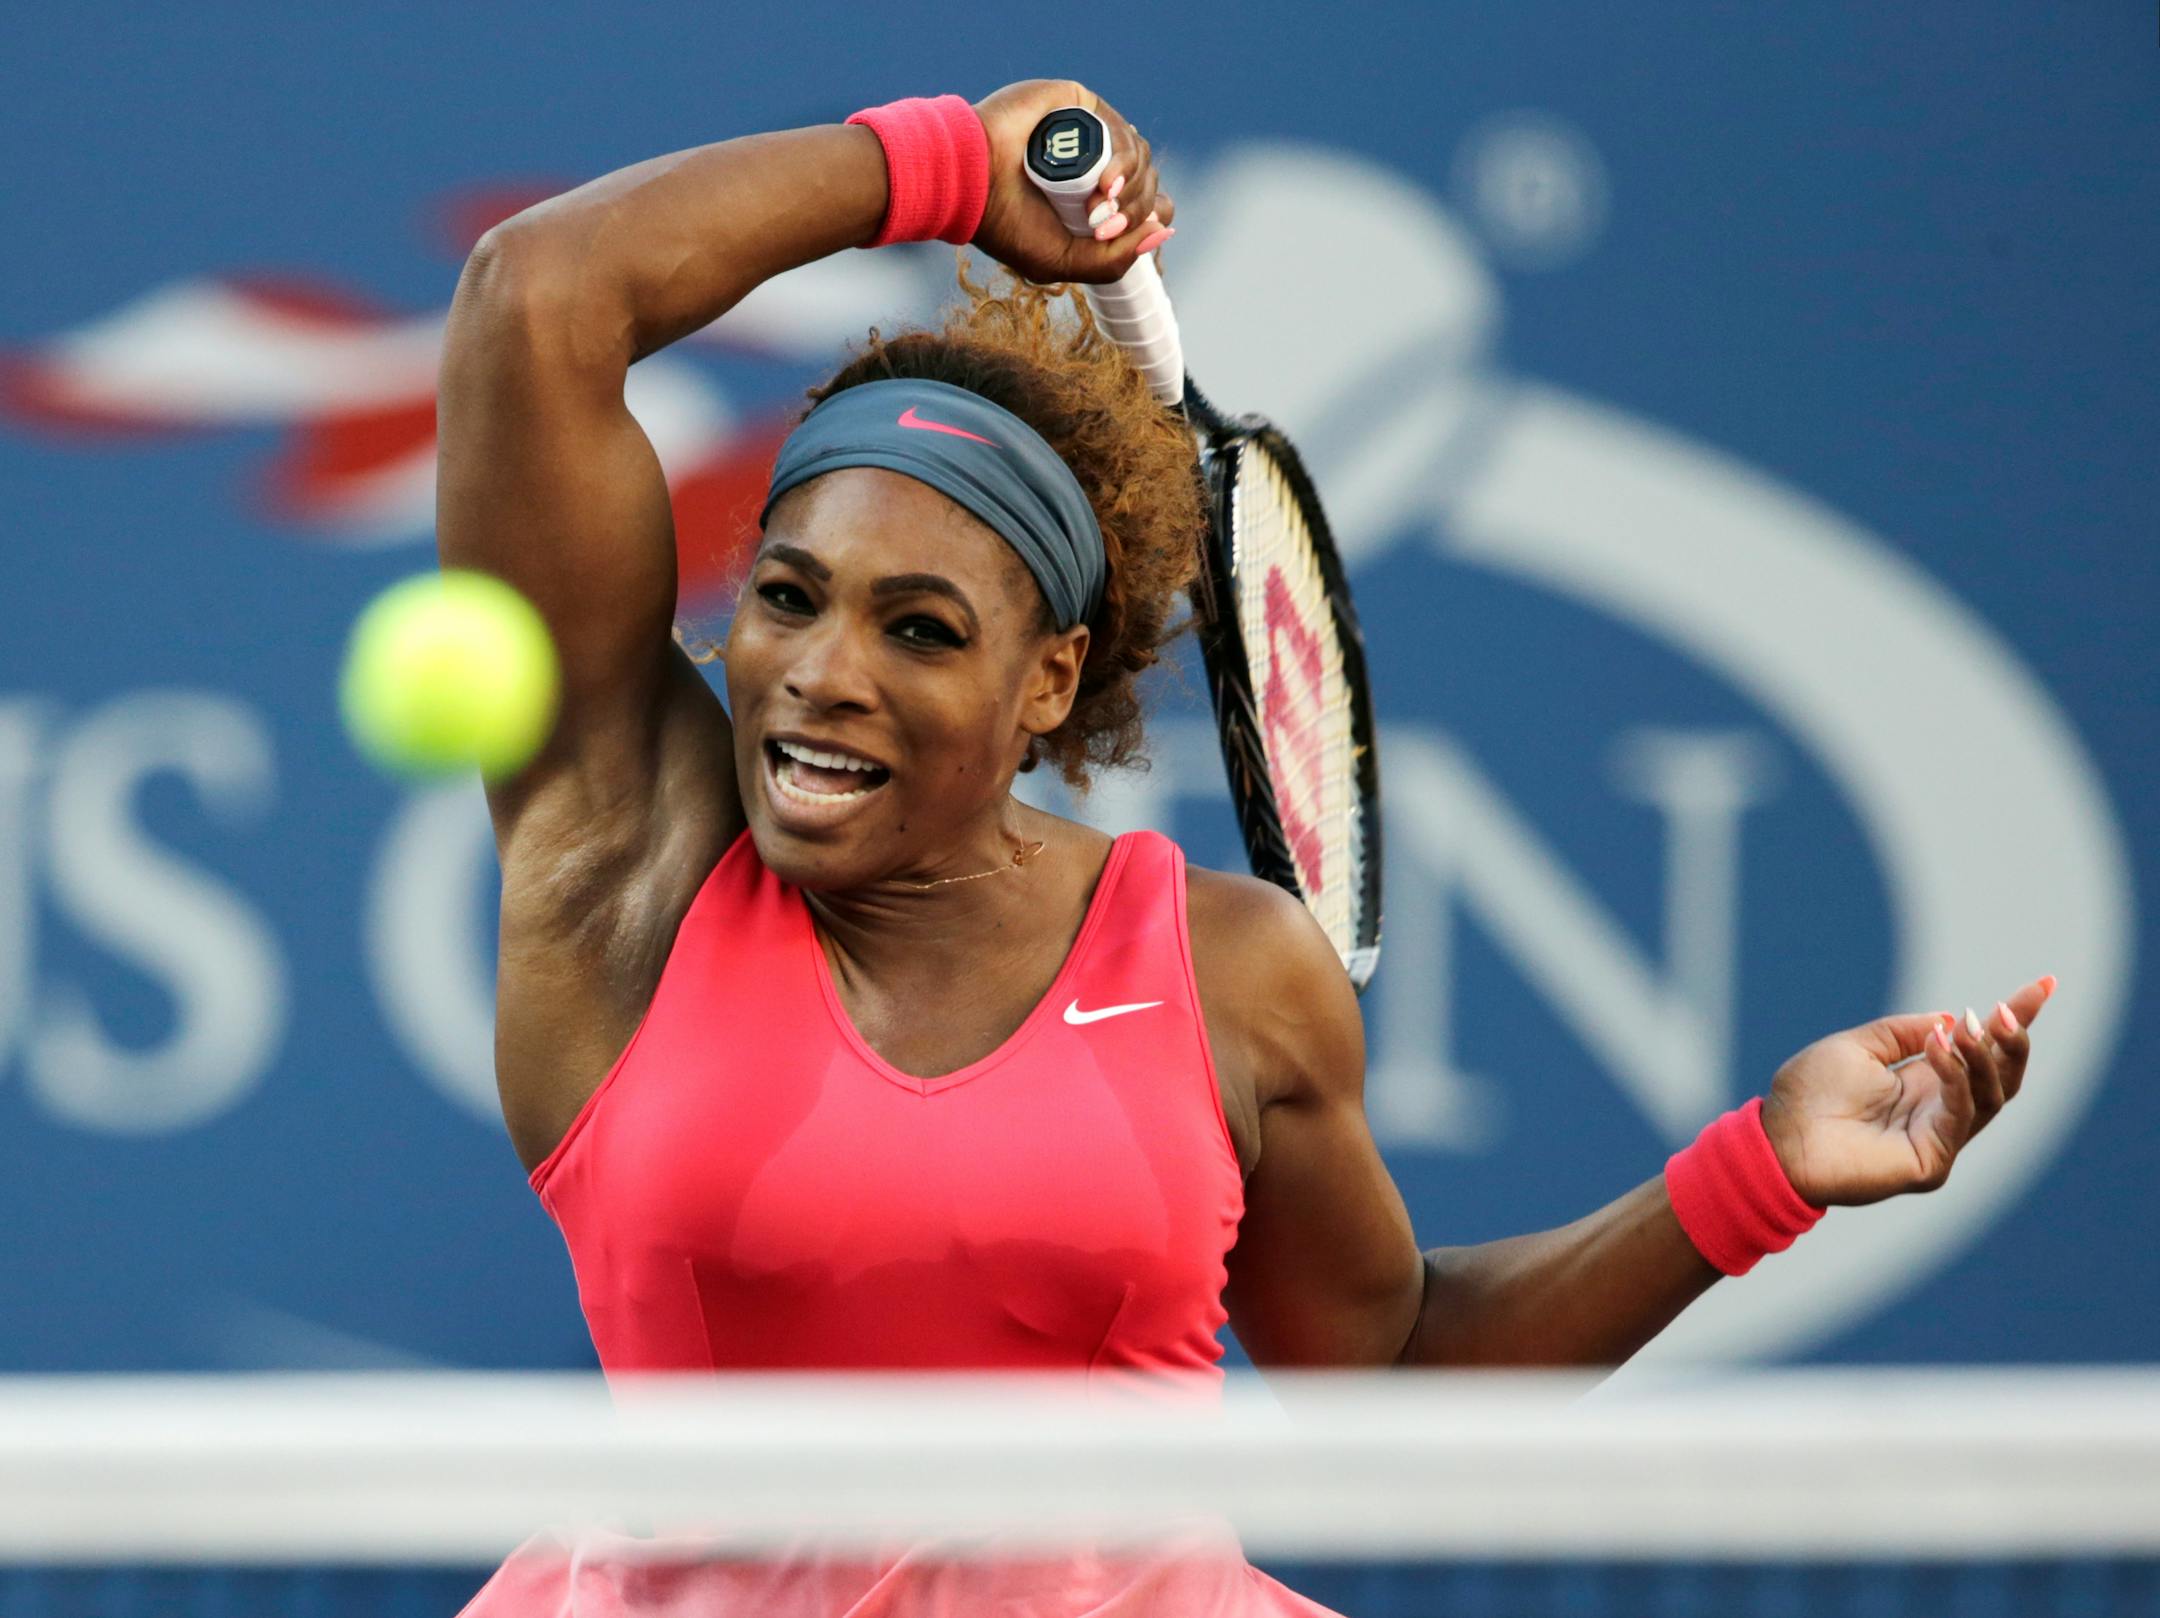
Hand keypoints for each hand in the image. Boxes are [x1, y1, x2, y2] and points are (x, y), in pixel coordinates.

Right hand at [971, 79, 1175, 283]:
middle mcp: (1096, 165)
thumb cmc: (1006, 225)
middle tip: (1100, 225)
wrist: (970, 185)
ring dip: (1131, 188)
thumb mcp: (1063, 262)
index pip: (1148, 206)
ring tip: (1099, 206)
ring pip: (1140, 156)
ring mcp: (1089, 134)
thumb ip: (1114, 260)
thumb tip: (1162, 230)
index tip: (1120, 237)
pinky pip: (1119, 128)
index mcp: (1094, 201)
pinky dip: (1123, 159)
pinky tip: (1104, 183)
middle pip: (1148, 183)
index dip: (1148, 222)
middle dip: (1135, 210)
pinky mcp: (1078, 105)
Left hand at [1759, 976, 2055, 1205]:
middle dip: (2014, 1040)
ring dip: (1984, 1055)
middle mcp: (1940, 1111)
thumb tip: (1950, 1020)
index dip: (2015, 1020)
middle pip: (2002, 1076)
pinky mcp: (1933, 1161)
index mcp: (1924, 1084)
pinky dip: (1955, 1074)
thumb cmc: (1808, 1094)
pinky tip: (1939, 1045)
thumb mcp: (1858, 1047)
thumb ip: (1903, 1032)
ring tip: (1969, 1025)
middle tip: (2010, 1010)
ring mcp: (1940, 1139)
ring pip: (1990, 1095)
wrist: (1777, 1140)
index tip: (2045, 984)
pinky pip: (1960, 1113)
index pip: (1983, 1051)